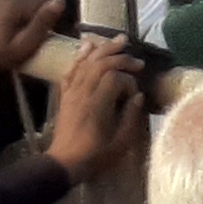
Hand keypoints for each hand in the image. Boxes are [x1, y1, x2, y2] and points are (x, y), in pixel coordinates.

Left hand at [45, 35, 143, 181]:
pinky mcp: (65, 95)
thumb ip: (131, 117)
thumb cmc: (95, 156)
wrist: (63, 163)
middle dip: (120, 58)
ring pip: (86, 63)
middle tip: (137, 59)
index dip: (129, 80)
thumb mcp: (121, 143)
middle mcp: (82, 94)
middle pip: (100, 65)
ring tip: (119, 40)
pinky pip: (71, 71)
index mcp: (97, 106)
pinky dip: (80, 57)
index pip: (114, 79)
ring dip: (103, 50)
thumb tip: (138, 96)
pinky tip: (88, 45)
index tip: (136, 93)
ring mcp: (72, 93)